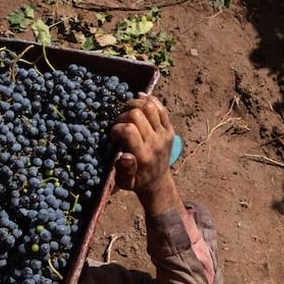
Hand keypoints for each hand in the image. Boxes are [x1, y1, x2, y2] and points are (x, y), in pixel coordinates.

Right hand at [110, 95, 178, 212]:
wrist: (158, 181)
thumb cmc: (137, 181)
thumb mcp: (125, 182)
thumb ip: (124, 171)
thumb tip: (125, 157)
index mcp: (143, 155)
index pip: (128, 130)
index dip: (116, 129)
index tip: (114, 137)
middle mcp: (155, 142)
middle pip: (137, 114)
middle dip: (123, 115)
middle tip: (120, 124)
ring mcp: (164, 134)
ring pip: (150, 107)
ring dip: (135, 105)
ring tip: (128, 112)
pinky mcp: (169, 129)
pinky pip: (161, 108)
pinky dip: (149, 100)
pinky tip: (139, 101)